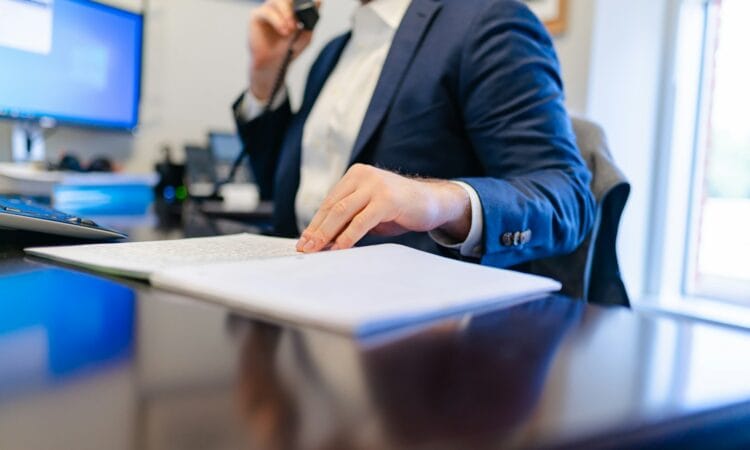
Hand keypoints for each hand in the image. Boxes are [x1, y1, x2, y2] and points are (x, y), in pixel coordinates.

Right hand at [248, 0, 315, 100]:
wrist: (274, 64)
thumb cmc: (288, 49)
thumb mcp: (305, 35)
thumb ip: (311, 20)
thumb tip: (318, 2)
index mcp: (292, 9)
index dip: (306, 0)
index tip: (315, 3)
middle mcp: (280, 6)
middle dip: (295, 8)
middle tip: (298, 23)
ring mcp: (268, 9)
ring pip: (277, 1)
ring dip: (286, 15)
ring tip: (290, 30)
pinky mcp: (256, 15)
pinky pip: (266, 11)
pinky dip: (277, 20)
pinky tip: (283, 31)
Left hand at [296, 164, 471, 252]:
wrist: (433, 202)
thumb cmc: (400, 209)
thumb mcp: (370, 211)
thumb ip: (350, 219)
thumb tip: (323, 241)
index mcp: (355, 175)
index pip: (329, 202)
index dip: (315, 223)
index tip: (304, 241)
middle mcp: (363, 175)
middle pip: (332, 207)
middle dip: (316, 230)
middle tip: (305, 248)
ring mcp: (375, 185)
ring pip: (341, 212)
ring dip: (326, 234)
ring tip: (317, 250)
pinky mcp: (386, 199)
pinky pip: (361, 221)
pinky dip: (348, 237)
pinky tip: (339, 249)